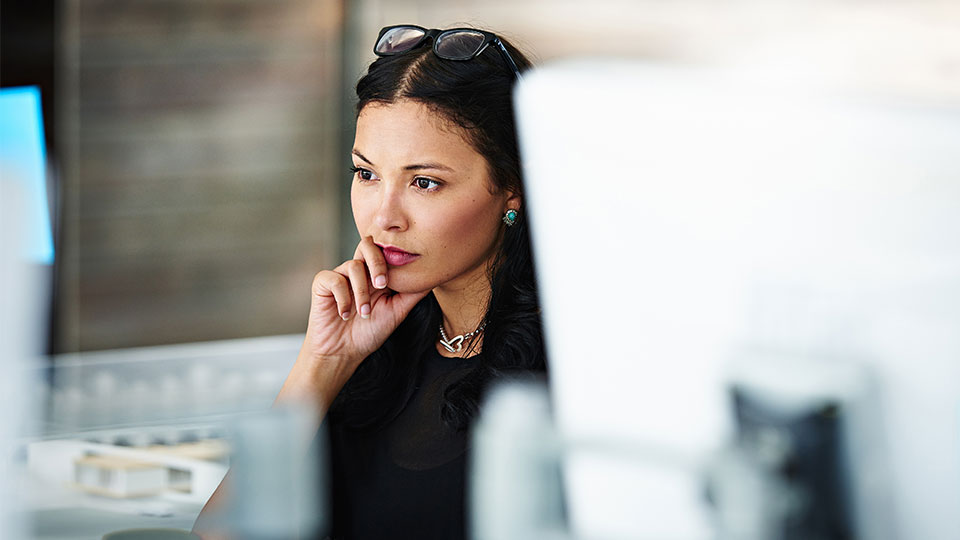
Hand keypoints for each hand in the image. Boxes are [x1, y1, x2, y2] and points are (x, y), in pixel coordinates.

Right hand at [300, 235, 428, 366]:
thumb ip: (413, 293)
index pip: (386, 251)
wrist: (343, 352)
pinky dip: (343, 298)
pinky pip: (334, 279)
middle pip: (367, 245)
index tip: (401, 277)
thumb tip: (433, 277)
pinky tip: (344, 314)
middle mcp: (359, 271)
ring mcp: (341, 276)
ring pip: (353, 265)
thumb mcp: (398, 312)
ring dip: (361, 292)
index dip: (394, 258)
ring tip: (364, 313)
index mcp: (376, 274)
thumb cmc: (369, 332)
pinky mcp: (323, 283)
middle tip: (382, 285)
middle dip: (377, 262)